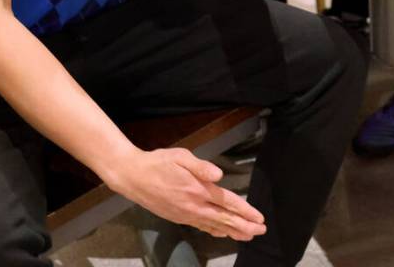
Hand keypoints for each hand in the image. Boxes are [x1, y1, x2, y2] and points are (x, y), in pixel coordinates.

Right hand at [114, 148, 265, 240]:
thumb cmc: (158, 163)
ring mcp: (186, 214)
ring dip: (232, 231)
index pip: (227, 202)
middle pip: (224, 219)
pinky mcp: (179, 217)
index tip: (259, 218)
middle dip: (244, 226)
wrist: (133, 177)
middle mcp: (194, 206)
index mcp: (198, 190)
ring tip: (247, 236)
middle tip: (260, 231)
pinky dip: (215, 231)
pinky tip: (222, 233)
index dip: (245, 211)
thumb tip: (219, 175)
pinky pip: (202, 226)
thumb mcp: (180, 157)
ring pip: (214, 226)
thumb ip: (201, 167)